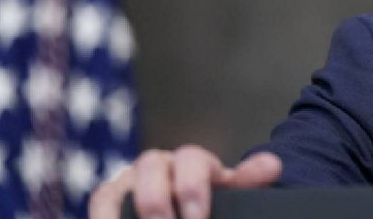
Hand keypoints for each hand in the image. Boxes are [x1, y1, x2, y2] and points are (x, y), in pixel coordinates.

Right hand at [88, 146, 281, 218]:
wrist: (182, 206)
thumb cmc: (206, 199)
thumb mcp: (227, 192)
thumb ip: (247, 180)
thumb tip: (273, 165)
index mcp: (191, 162)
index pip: (191, 159)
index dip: (193, 187)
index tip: (198, 217)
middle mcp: (155, 167)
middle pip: (149, 166)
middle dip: (157, 200)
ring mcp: (125, 185)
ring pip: (113, 190)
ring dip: (121, 213)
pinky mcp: (105, 204)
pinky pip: (99, 209)